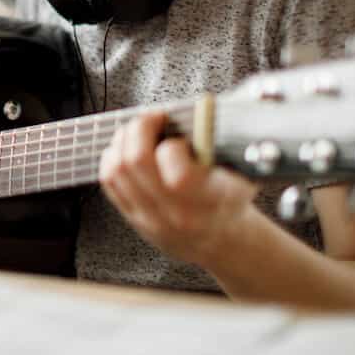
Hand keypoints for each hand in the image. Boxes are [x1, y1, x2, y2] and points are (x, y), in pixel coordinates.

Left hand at [98, 112, 257, 266]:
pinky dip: (112, 155)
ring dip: (123, 139)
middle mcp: (176, 213)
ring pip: (117, 168)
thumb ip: (231, 147)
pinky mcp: (132, 217)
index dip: (174, 146)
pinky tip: (126, 146)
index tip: (181, 141)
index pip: (178, 174)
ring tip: (139, 129)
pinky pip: (109, 180)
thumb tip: (211, 113)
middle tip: (152, 118)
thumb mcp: (245, 176)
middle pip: (137, 162)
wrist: (219, 241)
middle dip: (140, 128)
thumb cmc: (231, 201)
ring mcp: (150, 217)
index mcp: (209, 202)